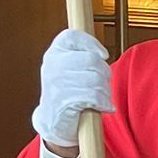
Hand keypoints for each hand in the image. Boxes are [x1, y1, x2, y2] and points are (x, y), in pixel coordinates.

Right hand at [31, 28, 113, 154]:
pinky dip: (103, 103)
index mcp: (53, 53)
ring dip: (105, 91)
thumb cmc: (67, 91)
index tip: (103, 55)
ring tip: (102, 98)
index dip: (91, 43)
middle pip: (91, 59)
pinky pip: (94, 96)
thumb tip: (103, 54)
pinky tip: (103, 107)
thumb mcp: (69, 68)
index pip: (72, 36)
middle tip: (103, 85)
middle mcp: (53, 65)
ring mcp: (57, 83)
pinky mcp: (64, 101)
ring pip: (95, 79)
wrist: (53, 121)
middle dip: (104, 74)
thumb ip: (82, 55)